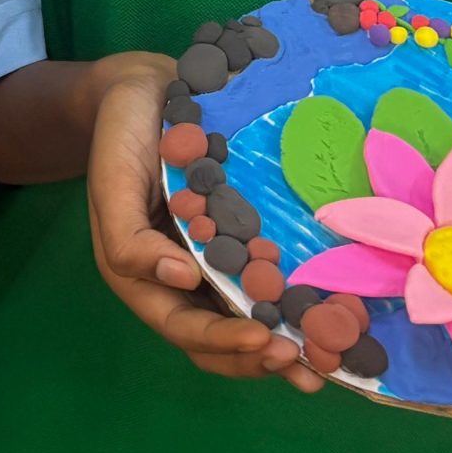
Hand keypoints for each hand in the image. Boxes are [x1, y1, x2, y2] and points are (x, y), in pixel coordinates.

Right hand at [85, 52, 319, 392]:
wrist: (145, 90)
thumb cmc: (121, 137)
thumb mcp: (112, 182)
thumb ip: (129, 239)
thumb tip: (180, 280)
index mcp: (143, 277)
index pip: (184, 328)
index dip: (224, 343)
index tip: (266, 340)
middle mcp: (183, 279)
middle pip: (222, 340)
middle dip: (264, 357)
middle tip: (310, 362)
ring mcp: (216, 260)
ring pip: (253, 319)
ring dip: (290, 343)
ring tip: (332, 356)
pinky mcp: (243, 237)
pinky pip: (272, 277)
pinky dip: (301, 299)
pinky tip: (339, 307)